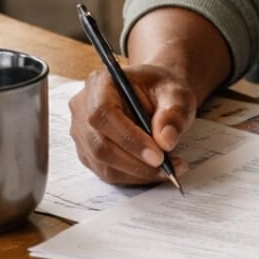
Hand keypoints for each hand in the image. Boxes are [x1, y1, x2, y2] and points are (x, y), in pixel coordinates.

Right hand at [69, 64, 196, 185]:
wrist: (155, 93)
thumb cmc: (162, 89)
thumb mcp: (176, 92)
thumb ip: (173, 112)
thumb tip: (166, 141)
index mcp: (101, 82)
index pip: (104, 114)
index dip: (129, 138)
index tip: (158, 155)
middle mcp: (83, 108)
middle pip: (100, 145)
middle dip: (135, 162)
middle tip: (167, 168)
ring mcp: (82, 133)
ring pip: (103, 164)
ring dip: (137, 173)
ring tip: (169, 169)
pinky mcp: (88, 152)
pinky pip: (107, 171)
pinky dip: (133, 176)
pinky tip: (156, 171)